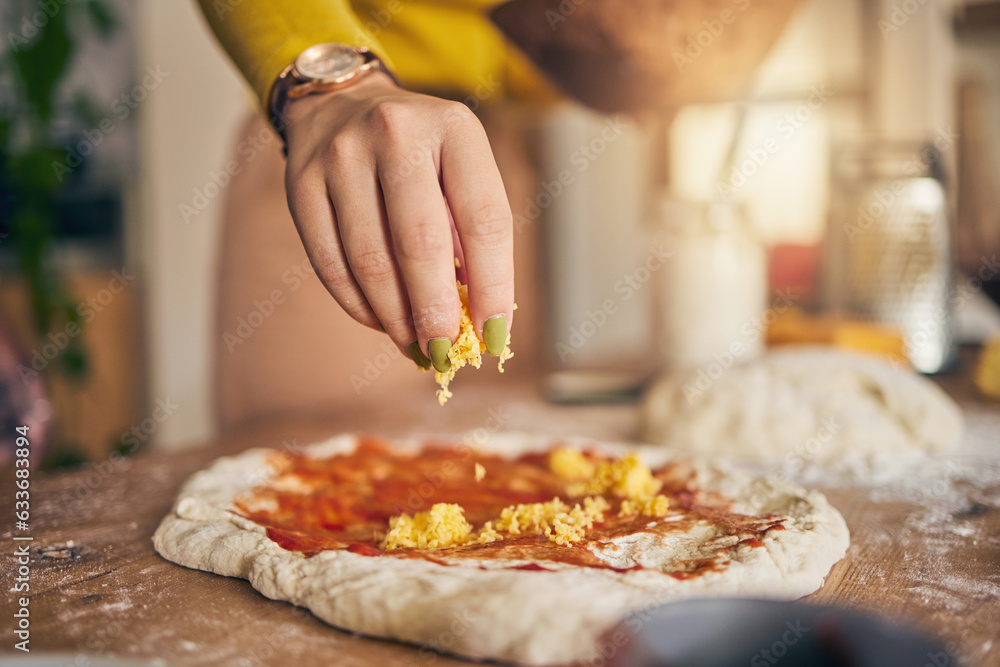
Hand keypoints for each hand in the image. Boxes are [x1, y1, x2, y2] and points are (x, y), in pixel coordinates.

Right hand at [282, 72, 513, 370]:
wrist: (342, 103)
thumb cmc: (420, 155)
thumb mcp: (460, 170)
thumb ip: (472, 233)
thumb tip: (478, 320)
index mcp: (454, 128)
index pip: (485, 220)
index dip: (493, 286)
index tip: (494, 335)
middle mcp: (396, 134)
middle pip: (421, 244)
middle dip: (436, 312)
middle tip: (446, 354)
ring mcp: (342, 156)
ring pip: (371, 261)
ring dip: (396, 317)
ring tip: (414, 345)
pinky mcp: (301, 183)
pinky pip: (330, 263)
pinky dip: (359, 305)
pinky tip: (380, 321)